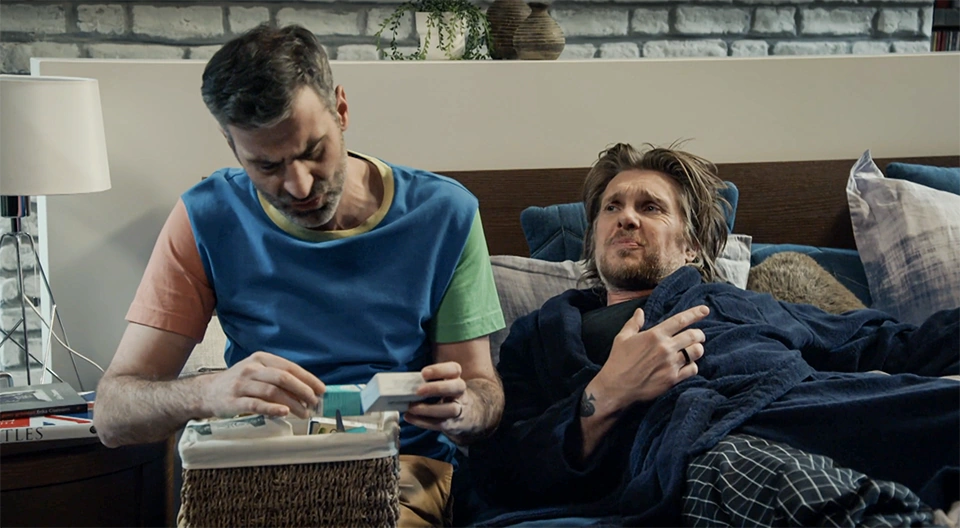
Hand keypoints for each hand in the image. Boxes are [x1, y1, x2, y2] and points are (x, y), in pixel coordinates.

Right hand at [200, 351, 325, 418]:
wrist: (207, 392)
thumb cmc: (239, 383)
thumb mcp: (257, 372)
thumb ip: (278, 378)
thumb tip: (307, 390)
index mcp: (261, 359)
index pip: (289, 367)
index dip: (308, 378)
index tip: (321, 390)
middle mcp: (251, 369)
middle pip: (283, 378)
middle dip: (303, 390)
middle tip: (314, 402)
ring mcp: (241, 384)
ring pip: (272, 392)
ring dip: (292, 403)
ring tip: (304, 412)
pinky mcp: (233, 401)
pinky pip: (256, 404)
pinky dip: (272, 409)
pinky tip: (284, 413)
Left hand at [403, 362, 466, 432]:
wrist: (467, 416)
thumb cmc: (447, 396)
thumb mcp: (443, 384)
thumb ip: (427, 382)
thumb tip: (403, 384)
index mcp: (456, 379)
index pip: (454, 369)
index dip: (440, 370)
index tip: (423, 373)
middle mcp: (461, 393)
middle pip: (457, 387)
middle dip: (437, 388)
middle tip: (418, 391)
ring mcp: (459, 410)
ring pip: (451, 409)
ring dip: (428, 409)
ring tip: (411, 408)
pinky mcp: (452, 424)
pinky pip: (439, 424)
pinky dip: (422, 421)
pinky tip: (409, 417)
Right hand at [591, 305, 708, 409]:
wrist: (616, 387)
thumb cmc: (618, 361)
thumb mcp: (622, 338)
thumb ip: (633, 323)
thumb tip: (640, 311)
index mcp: (654, 335)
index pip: (680, 320)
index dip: (695, 313)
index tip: (705, 310)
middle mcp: (665, 348)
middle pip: (693, 336)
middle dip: (699, 334)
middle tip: (698, 336)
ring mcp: (671, 364)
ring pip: (696, 352)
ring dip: (697, 349)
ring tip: (694, 349)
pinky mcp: (673, 379)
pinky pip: (692, 369)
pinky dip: (693, 366)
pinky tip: (687, 365)